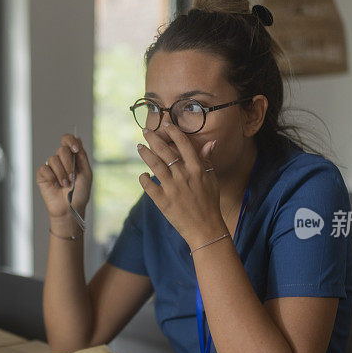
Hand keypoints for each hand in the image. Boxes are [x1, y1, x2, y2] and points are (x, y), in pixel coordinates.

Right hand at [36, 133, 91, 221]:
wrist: (70, 209)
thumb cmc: (80, 194)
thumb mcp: (86, 173)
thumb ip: (82, 156)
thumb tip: (78, 138)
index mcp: (73, 158)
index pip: (68, 141)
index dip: (70, 141)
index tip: (75, 149)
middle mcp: (61, 161)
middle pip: (62, 149)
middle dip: (68, 163)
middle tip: (72, 177)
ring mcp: (51, 168)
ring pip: (53, 159)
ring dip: (62, 173)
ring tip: (65, 185)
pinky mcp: (43, 175)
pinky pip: (45, 168)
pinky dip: (52, 177)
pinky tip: (56, 185)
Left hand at [136, 121, 226, 247]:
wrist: (205, 228)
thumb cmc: (210, 203)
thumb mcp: (212, 180)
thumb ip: (207, 160)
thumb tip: (211, 142)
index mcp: (197, 169)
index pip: (183, 144)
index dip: (173, 132)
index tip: (165, 124)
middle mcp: (183, 176)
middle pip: (165, 151)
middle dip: (153, 138)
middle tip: (145, 131)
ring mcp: (172, 188)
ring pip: (154, 164)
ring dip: (145, 154)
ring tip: (139, 147)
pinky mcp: (163, 201)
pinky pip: (148, 185)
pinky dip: (143, 178)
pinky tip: (143, 175)